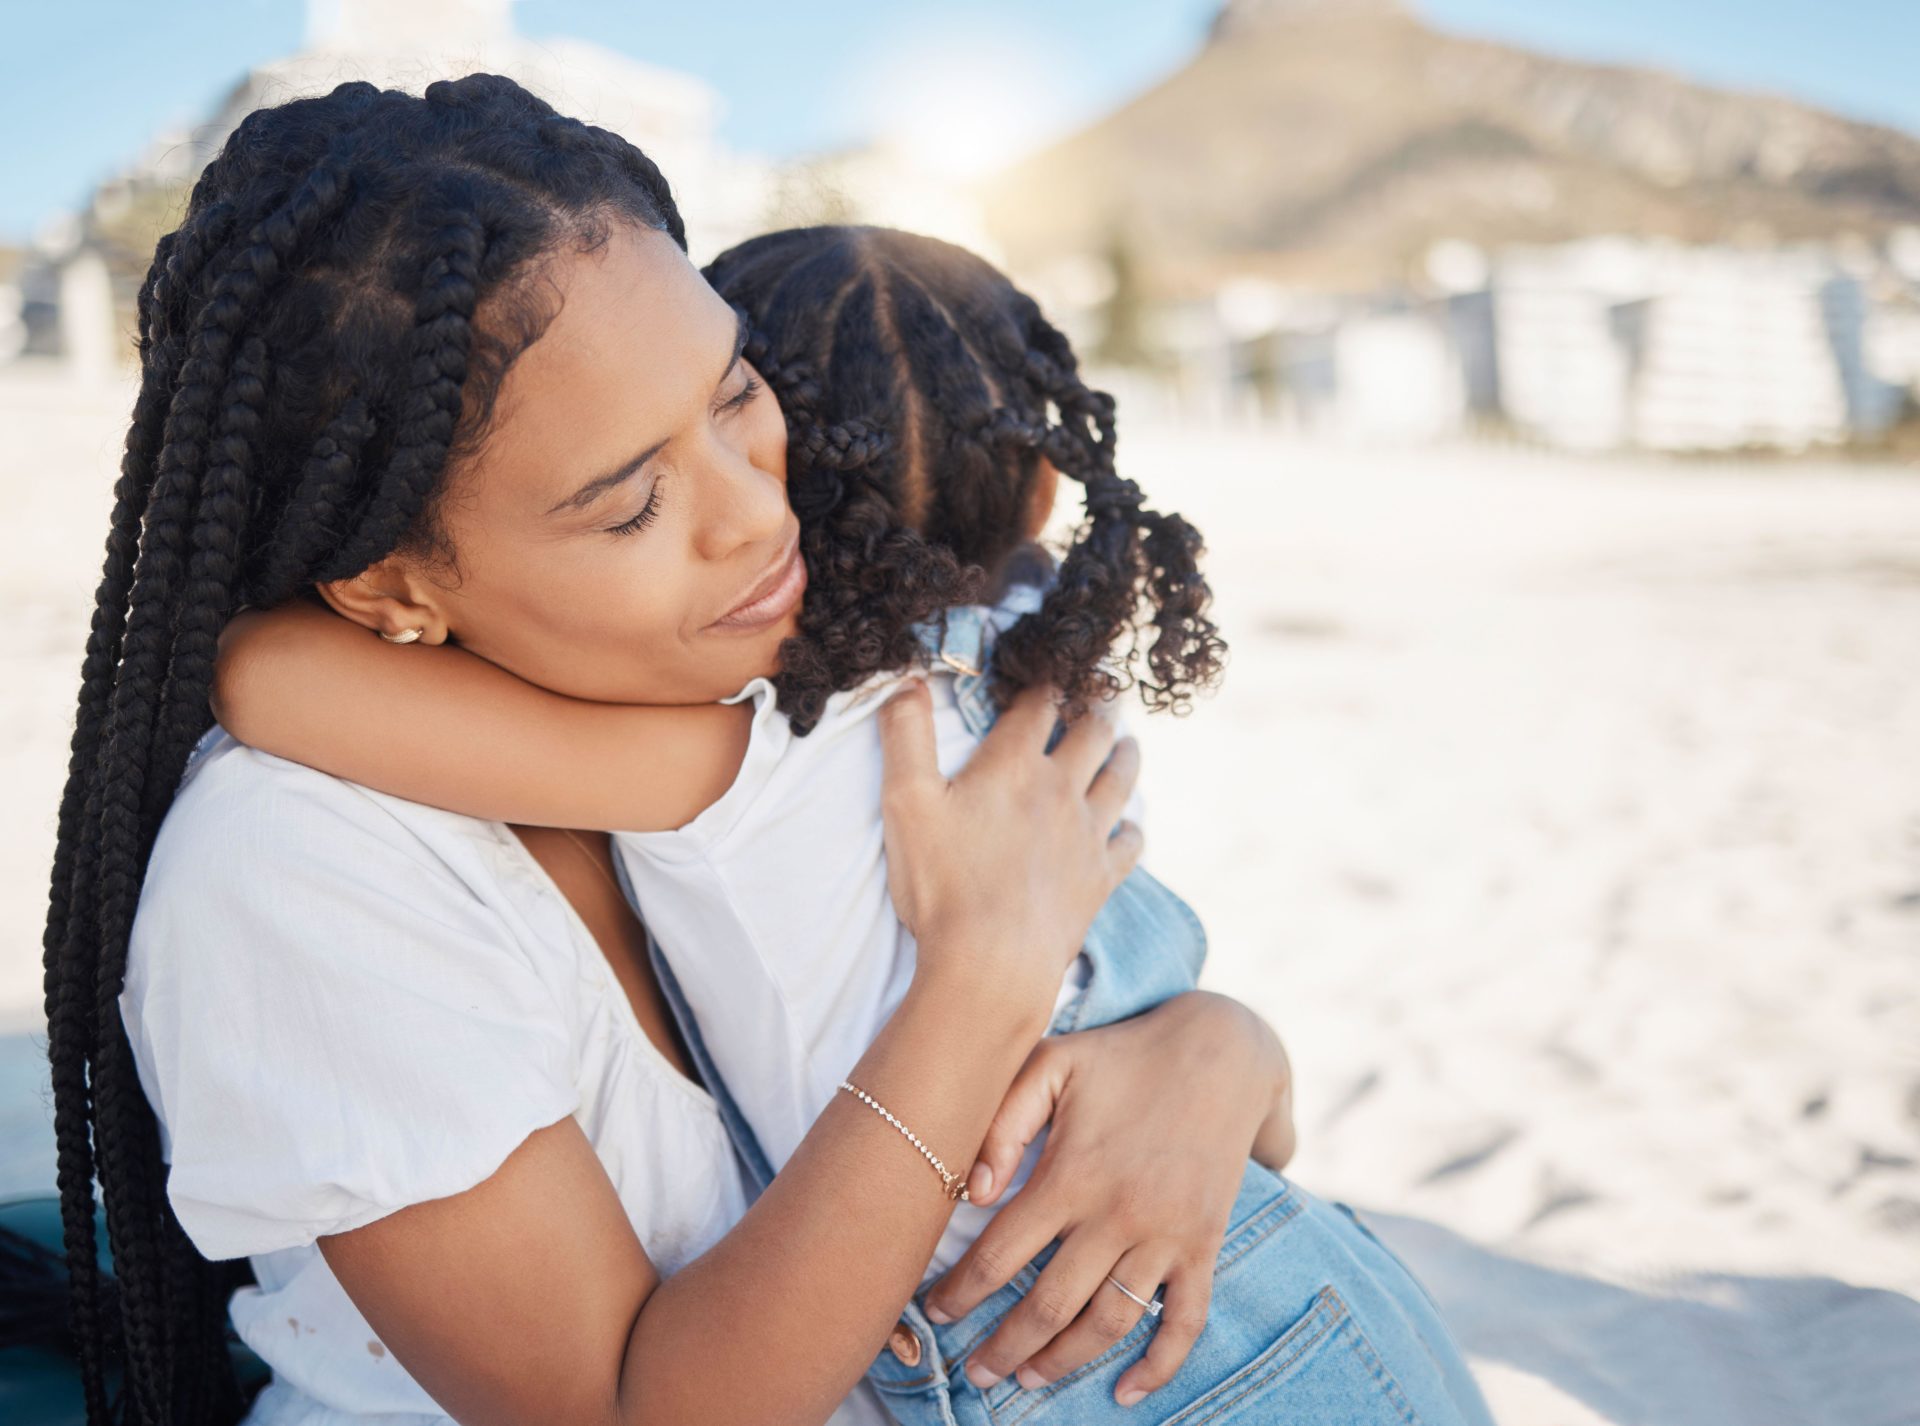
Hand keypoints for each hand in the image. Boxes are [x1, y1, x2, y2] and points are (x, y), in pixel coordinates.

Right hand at [876, 679, 1142, 1014]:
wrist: (994, 961)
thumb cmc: (944, 884)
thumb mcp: (906, 802)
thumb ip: (905, 735)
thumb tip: (907, 680)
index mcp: (1014, 764)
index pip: (1039, 704)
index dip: (1045, 681)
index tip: (1049, 669)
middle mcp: (1061, 789)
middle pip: (1092, 733)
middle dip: (1096, 707)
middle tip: (1102, 694)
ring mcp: (1087, 834)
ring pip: (1121, 779)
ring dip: (1125, 753)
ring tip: (1127, 742)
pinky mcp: (1100, 877)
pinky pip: (1130, 842)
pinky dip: (1132, 828)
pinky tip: (1130, 827)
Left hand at [924, 992, 1290, 1405]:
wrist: (1222, 1052)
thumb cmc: (1122, 1055)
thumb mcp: (1052, 1063)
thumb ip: (1004, 1121)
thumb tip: (974, 1192)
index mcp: (1073, 1174)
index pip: (1001, 1254)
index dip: (961, 1292)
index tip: (934, 1313)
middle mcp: (1118, 1215)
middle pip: (1050, 1305)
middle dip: (1004, 1347)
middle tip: (975, 1372)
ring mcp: (1166, 1236)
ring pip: (1108, 1323)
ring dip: (1063, 1362)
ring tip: (1026, 1380)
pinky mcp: (1204, 1244)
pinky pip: (1185, 1321)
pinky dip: (1159, 1365)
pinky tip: (1125, 1391)